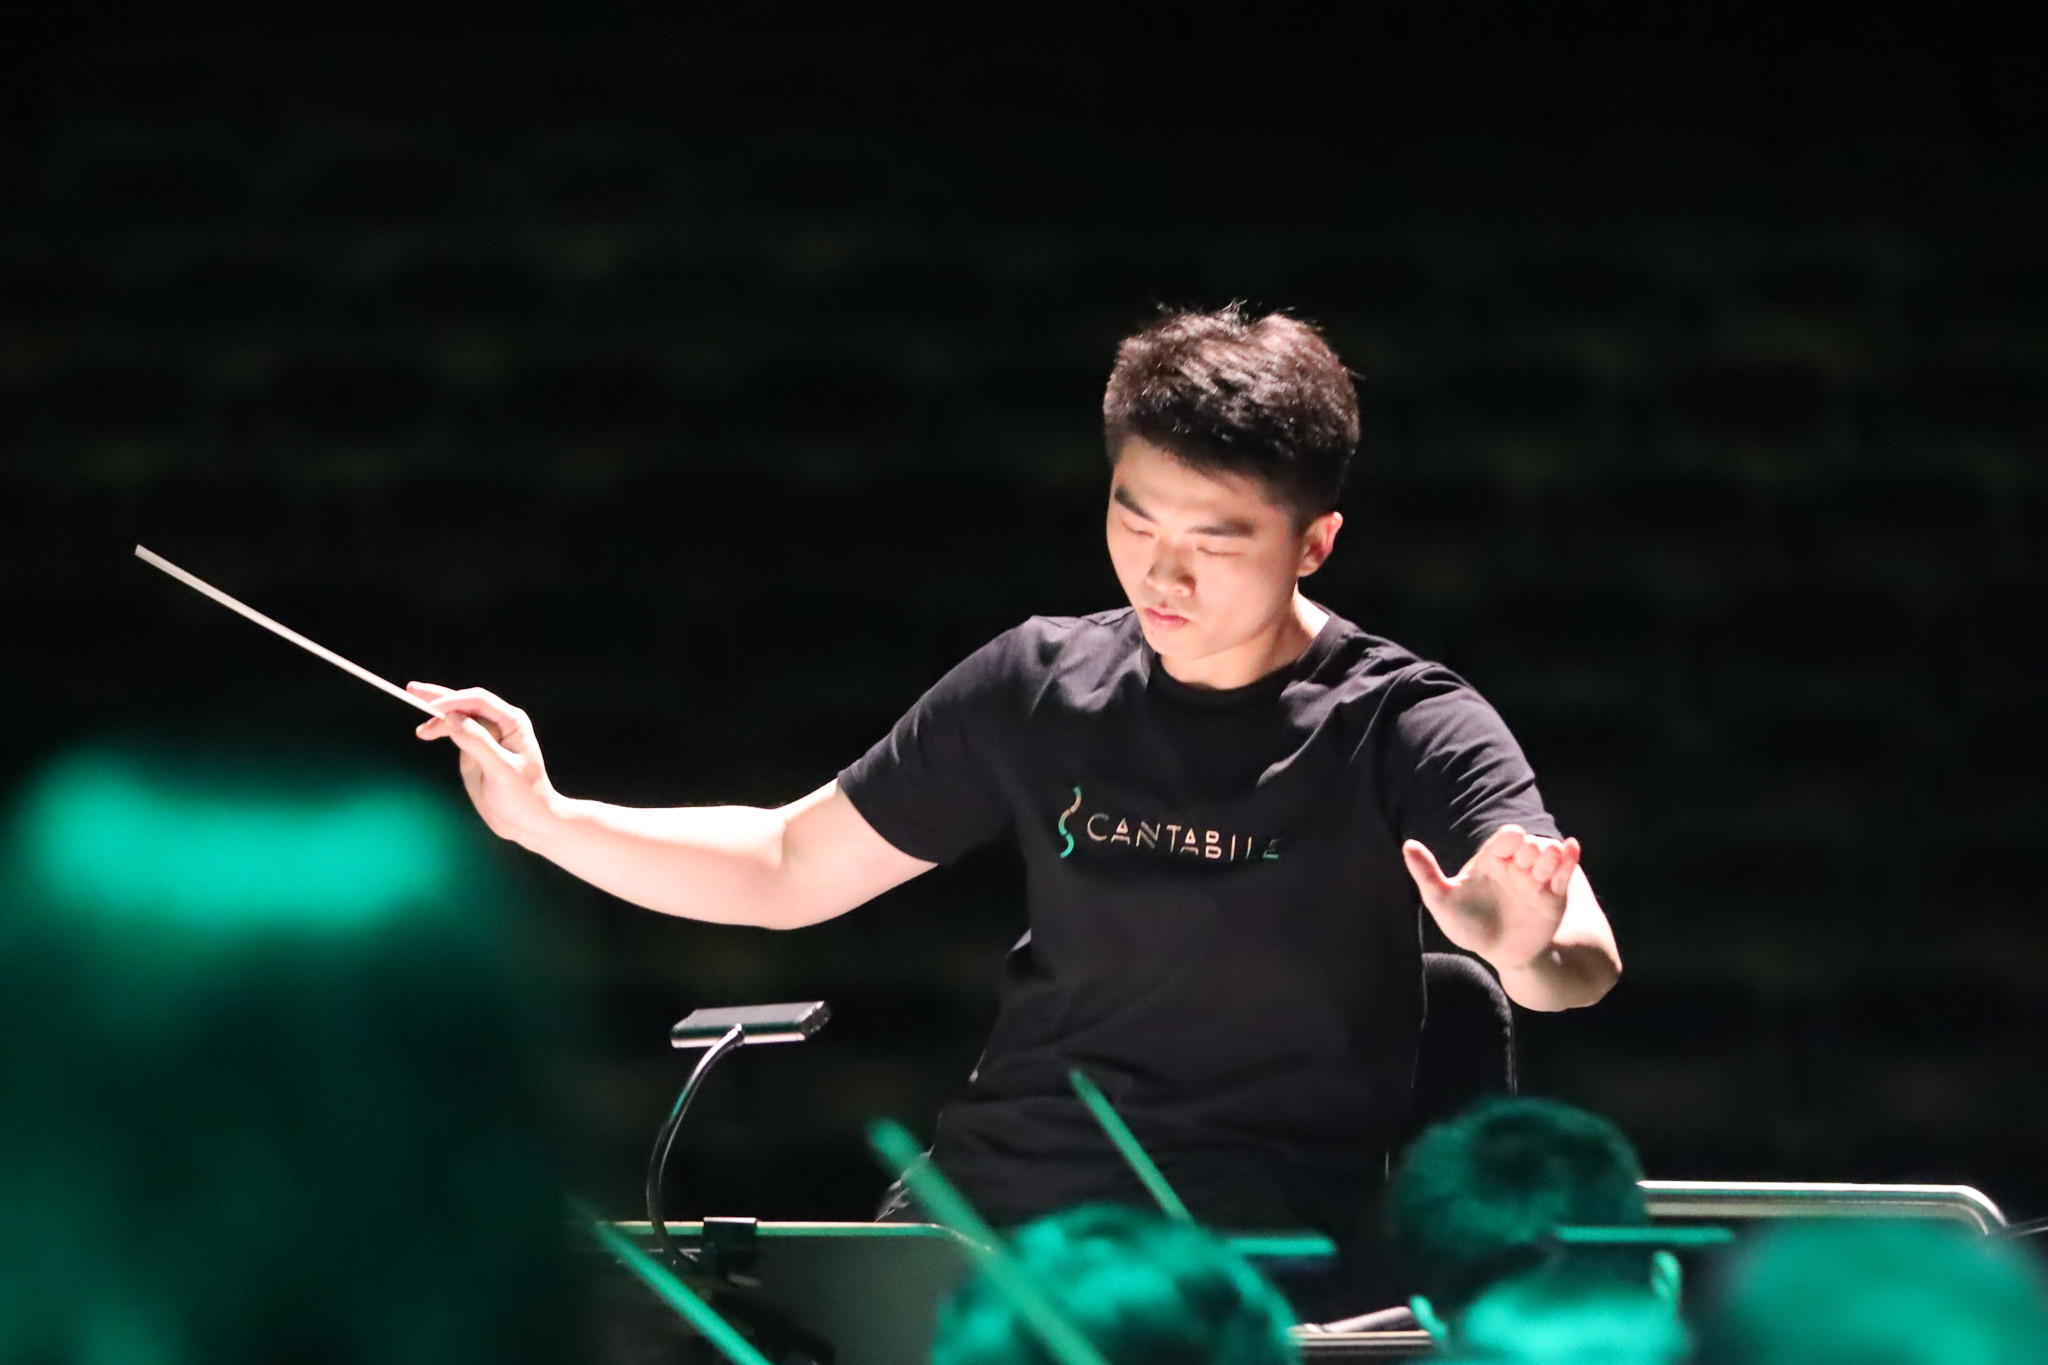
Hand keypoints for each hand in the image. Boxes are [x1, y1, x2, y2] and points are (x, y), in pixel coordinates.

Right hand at [409, 681, 558, 847]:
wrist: (528, 821)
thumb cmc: (523, 796)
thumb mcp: (500, 770)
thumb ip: (477, 742)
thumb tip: (451, 718)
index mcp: (512, 722)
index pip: (478, 701)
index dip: (453, 701)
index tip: (431, 709)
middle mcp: (500, 724)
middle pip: (465, 703)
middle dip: (438, 697)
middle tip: (410, 689)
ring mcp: (487, 737)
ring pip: (457, 717)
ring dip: (437, 717)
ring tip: (421, 732)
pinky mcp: (476, 751)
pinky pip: (456, 733)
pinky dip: (441, 730)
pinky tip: (428, 733)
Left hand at [1402, 824, 1580, 971]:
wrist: (1499, 954)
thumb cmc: (1467, 925)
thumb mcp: (1443, 901)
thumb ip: (1427, 874)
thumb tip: (1407, 844)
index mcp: (1490, 859)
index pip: (1504, 840)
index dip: (1510, 838)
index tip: (1513, 841)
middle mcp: (1516, 865)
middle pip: (1529, 846)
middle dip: (1531, 848)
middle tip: (1528, 858)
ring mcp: (1536, 880)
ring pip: (1548, 858)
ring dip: (1551, 855)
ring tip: (1550, 857)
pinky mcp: (1554, 897)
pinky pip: (1564, 875)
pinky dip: (1570, 860)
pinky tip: (1573, 848)